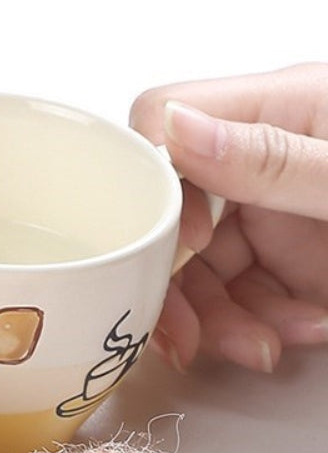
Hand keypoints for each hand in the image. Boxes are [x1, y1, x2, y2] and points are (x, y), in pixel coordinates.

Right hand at [130, 63, 327, 371]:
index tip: (180, 244)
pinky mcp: (289, 261)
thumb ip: (269, 158)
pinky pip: (240, 298)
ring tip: (268, 344)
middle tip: (191, 338)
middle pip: (173, 216)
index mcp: (279, 107)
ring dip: (221, 319)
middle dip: (180, 283)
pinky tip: (300, 332)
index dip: (152, 187)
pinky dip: (258, 325)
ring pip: (199, 270)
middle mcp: (264, 158)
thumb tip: (173, 130)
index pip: (163, 122)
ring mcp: (275, 212)